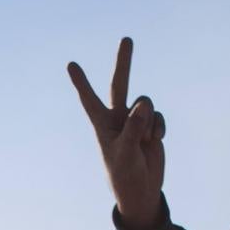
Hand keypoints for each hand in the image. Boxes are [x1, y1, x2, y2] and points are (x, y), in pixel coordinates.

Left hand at [68, 37, 166, 228]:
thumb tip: (144, 105)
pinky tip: (154, 142)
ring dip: (148, 121)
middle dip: (124, 62)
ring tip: (144, 141)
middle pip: (120, 84)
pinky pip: (159, 116)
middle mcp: (118, 117)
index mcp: (102, 124)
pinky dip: (159, 128)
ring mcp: (136, 120)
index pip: (89, 99)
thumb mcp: (125, 153)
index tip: (70, 64)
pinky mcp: (152, 126)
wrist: (142, 190)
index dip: (81, 82)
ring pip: (145, 104)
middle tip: (127, 39)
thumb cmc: (125, 174)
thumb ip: (133, 127)